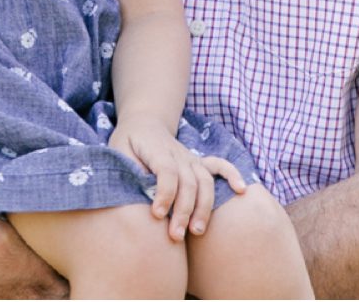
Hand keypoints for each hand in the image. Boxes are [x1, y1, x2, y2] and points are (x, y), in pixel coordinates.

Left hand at [108, 116, 248, 242]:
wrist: (144, 124)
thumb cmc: (128, 143)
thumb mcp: (117, 152)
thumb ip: (127, 169)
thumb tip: (137, 190)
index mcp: (156, 149)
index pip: (167, 172)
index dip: (164, 194)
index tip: (157, 215)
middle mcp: (178, 154)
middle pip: (188, 182)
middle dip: (184, 211)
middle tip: (175, 235)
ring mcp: (191, 158)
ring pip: (204, 181)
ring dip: (203, 207)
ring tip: (196, 231)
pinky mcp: (199, 162)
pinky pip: (220, 166)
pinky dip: (232, 175)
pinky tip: (241, 190)